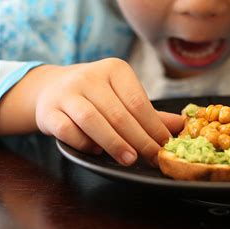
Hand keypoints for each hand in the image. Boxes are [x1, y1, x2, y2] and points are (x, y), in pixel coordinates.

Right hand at [33, 58, 183, 165]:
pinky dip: (84, 144)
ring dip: (114, 143)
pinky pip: (68, 131)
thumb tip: (181, 125)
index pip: (138, 102)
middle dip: (139, 139)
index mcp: (115, 69)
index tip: (165, 146)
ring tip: (130, 159)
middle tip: (152, 158)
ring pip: (93, 121)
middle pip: (119, 114)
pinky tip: (97, 151)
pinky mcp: (48, 111)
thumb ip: (150, 113)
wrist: (52, 87)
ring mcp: (67, 93)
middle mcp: (90, 77)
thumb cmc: (97, 95)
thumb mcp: (124, 96)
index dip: (153, 126)